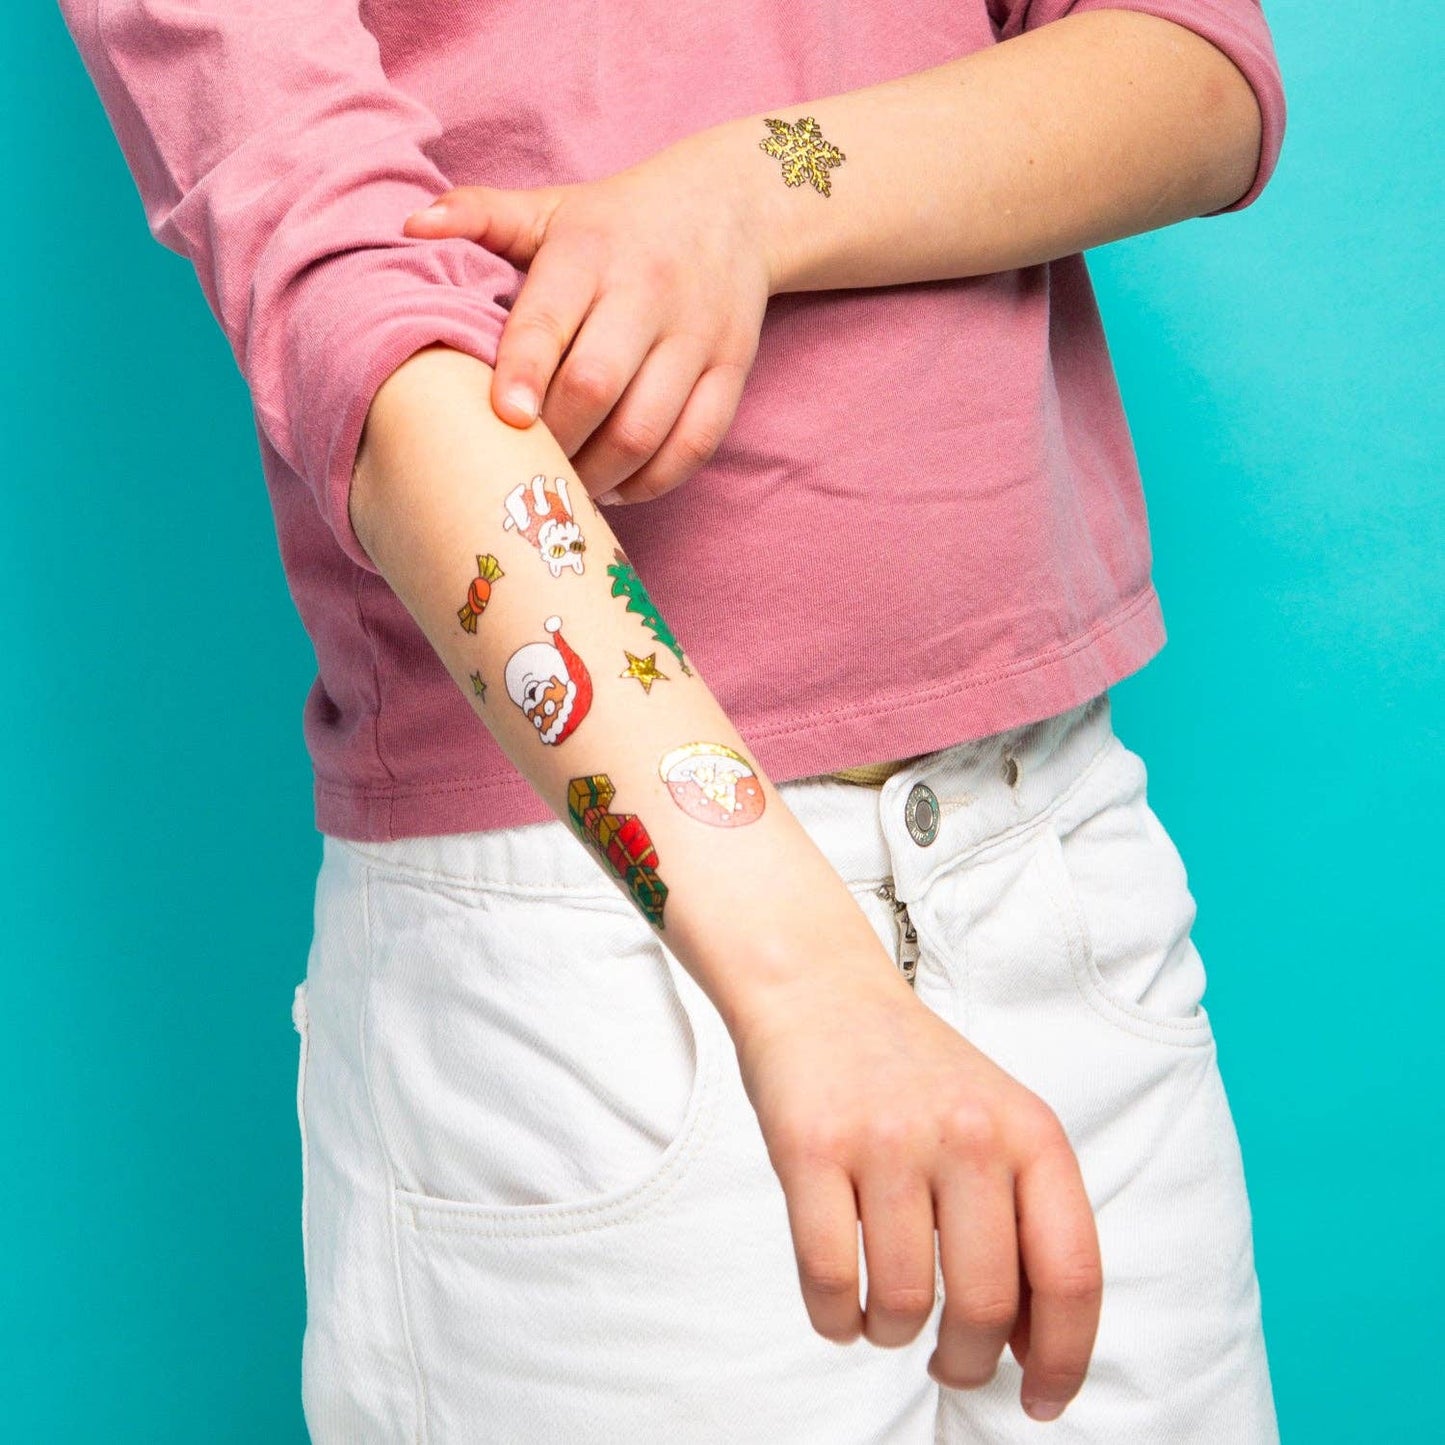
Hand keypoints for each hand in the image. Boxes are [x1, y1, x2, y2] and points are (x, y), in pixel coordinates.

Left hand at [403, 122, 772, 505]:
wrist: (730, 208)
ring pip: (646, 429)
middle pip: (597, 387)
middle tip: (524, 465)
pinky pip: (694, 446)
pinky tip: (616, 486)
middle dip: (555, 439)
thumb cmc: (617, 225)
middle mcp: (649, 293)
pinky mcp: (732, 372)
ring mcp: (698, 337)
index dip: (524, 374)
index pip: (550, 321)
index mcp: (591, 253)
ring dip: (599, 474)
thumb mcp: (552, 209)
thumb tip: (410, 224)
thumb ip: (481, 216)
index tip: (505, 418)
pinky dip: (651, 482)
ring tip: (566, 486)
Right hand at [732, 968, 1101, 1423]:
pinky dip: (836, 1320)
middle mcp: (966, 1132)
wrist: (819, 988)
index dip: (1065, 1358)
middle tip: (948, 1360)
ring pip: (902, 1302)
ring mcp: (886, 1140)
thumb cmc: (911, 1072)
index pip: (1070, 1272)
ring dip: (892, 1334)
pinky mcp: (810, 1148)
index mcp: (1029, 1131)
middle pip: (986, 1304)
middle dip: (966, 1360)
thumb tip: (1035, 1348)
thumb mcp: (995, 1121)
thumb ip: (1025, 1218)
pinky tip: (841, 1308)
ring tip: (885, 1314)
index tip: (1041, 1398)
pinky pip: (828, 1282)